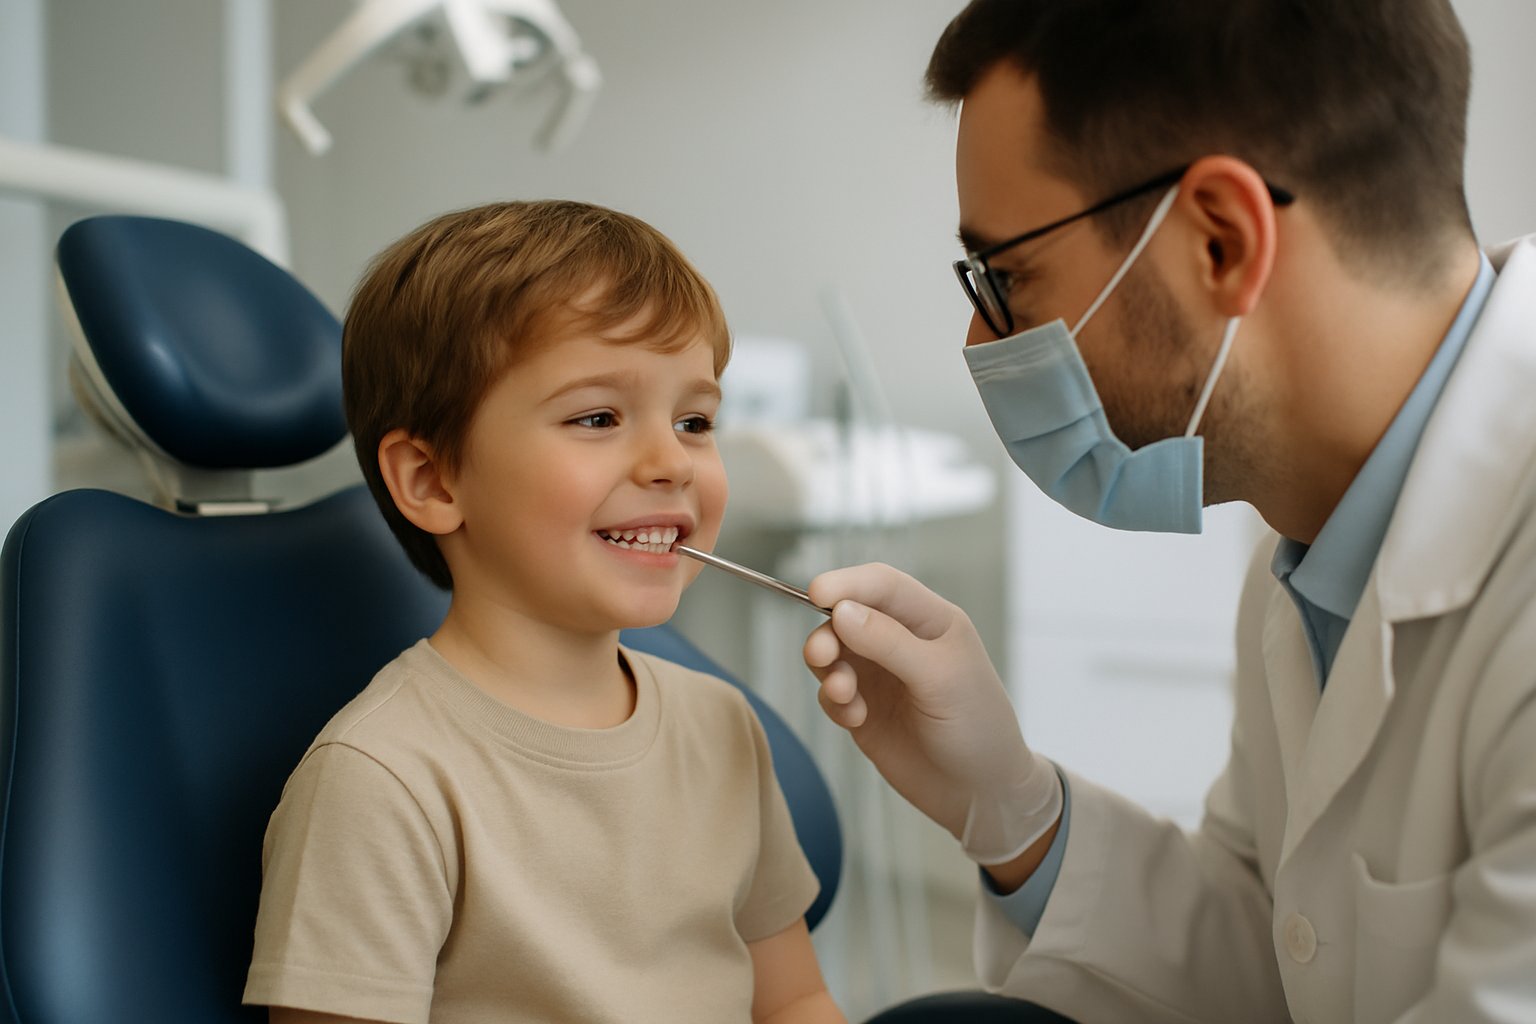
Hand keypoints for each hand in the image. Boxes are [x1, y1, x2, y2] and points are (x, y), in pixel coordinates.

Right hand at [803, 563, 1060, 864]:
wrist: (980, 793)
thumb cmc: (977, 727)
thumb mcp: (940, 678)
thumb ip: (889, 642)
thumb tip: (840, 610)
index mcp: (930, 621)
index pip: (882, 585)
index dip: (848, 583)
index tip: (816, 592)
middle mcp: (901, 641)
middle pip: (847, 616)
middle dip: (828, 632)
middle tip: (822, 656)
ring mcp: (880, 676)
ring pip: (833, 653)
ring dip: (828, 669)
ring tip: (844, 695)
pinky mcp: (864, 709)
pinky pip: (831, 693)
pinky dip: (834, 701)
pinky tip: (855, 719)